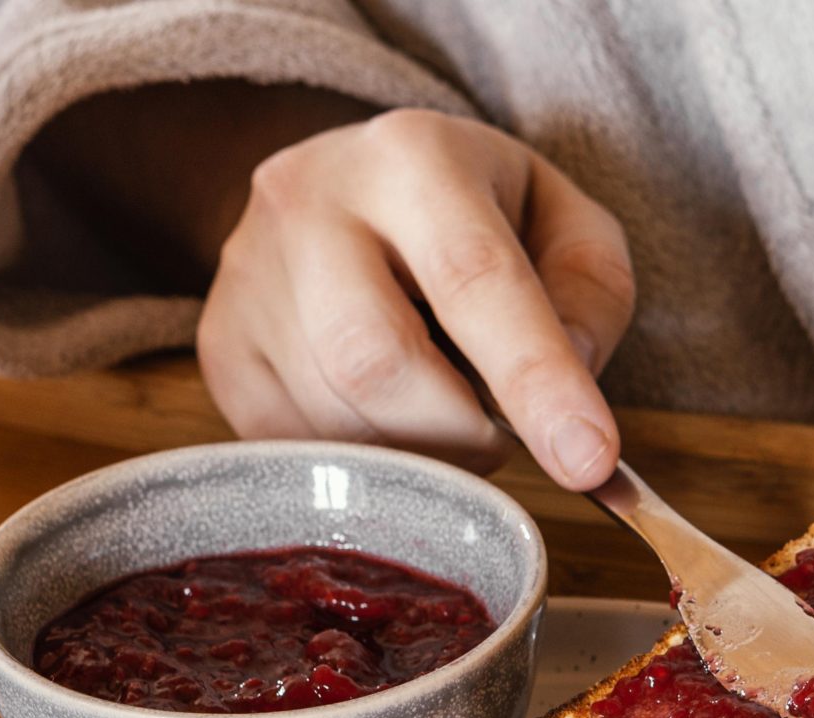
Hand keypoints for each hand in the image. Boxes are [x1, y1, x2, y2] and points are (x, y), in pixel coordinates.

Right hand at [197, 110, 635, 488]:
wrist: (354, 187)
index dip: (535, 380)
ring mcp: (249, 275)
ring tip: (446, 419)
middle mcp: (309, 202)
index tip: (589, 461)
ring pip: (333, 419)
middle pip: (375, 361)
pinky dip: (363, 464)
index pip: (474, 278)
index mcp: (411, 158)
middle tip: (499, 436)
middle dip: (459, 432)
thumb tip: (567, 383)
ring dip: (415, 457)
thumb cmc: (477, 214)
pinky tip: (390, 425)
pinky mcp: (222, 347)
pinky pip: (293, 449)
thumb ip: (591, 295)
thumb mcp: (566, 222)